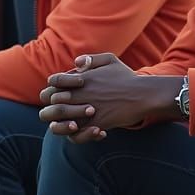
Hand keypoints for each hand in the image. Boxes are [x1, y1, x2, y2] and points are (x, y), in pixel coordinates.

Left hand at [40, 53, 181, 137]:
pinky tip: (94, 130)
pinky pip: (76, 136)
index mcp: (81, 79)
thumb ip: (91, 59)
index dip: (53, 88)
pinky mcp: (96, 124)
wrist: (143, 94)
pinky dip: (79, 135)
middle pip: (51, 104)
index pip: (52, 83)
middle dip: (54, 108)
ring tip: (73, 125)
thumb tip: (76, 63)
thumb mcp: (110, 60)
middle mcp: (80, 94)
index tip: (64, 93)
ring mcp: (86, 111)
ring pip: (58, 124)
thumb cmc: (127, 78)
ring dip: (61, 125)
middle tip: (65, 112)